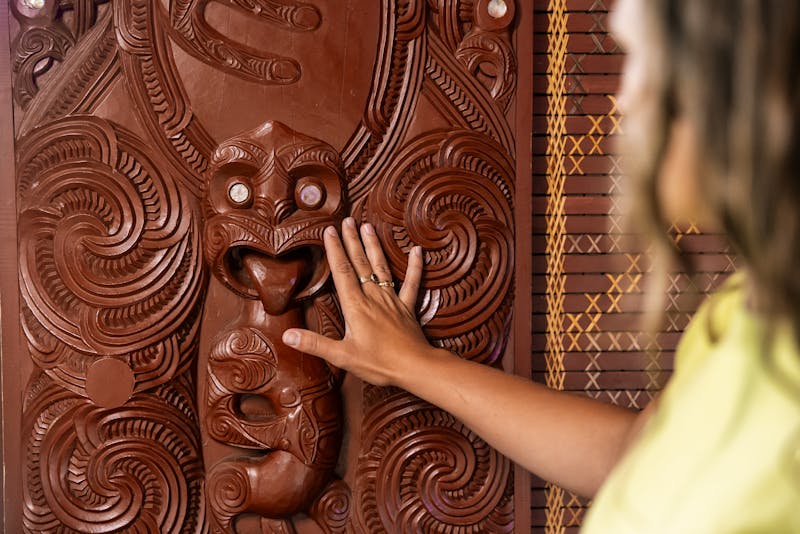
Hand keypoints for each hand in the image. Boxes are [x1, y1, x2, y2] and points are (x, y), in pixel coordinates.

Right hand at [282, 217, 431, 385]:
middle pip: (360, 264)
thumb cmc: (378, 363)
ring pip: (381, 267)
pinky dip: (415, 266)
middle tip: (347, 220)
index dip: (335, 251)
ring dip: (374, 246)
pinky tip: (416, 250)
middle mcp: (373, 297)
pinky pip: (412, 283)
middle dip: (352, 241)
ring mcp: (392, 300)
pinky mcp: (407, 308)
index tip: (329, 231)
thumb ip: (314, 344)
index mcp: (356, 306)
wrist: (414, 367)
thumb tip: (287, 336)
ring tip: (368, 227)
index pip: (342, 272)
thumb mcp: (342, 356)